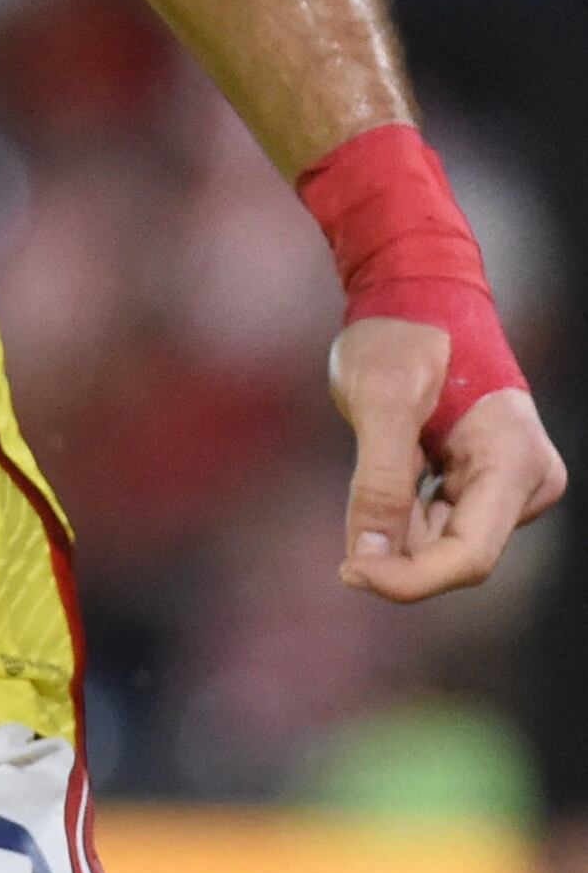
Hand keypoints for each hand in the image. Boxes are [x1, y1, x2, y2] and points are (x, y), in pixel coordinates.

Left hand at [333, 315, 566, 599]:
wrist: (412, 293)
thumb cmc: (400, 334)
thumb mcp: (380, 401)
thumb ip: (380, 483)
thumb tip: (368, 562)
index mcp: (514, 458)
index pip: (469, 555)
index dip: (410, 578)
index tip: (350, 573)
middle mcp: (527, 479)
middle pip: (457, 554)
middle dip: (398, 551)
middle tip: (345, 538)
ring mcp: (509, 482)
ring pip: (443, 542)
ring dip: (397, 526)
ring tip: (377, 459)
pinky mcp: (485, 482)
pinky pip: (440, 522)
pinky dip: (403, 512)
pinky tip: (390, 468)